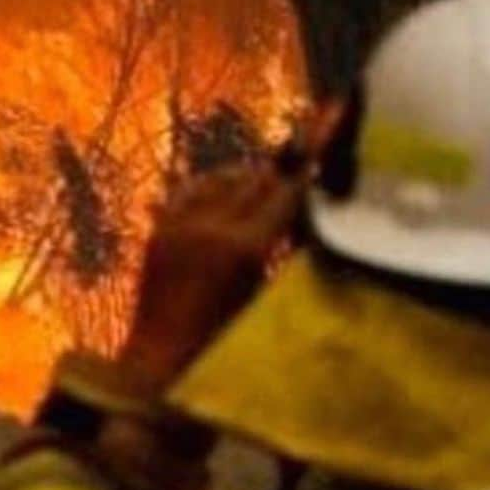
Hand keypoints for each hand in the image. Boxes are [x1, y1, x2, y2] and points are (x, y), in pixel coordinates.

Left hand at [118, 103, 344, 392]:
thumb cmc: (226, 355)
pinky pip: (189, 192)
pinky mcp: (157, 231)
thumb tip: (304, 213)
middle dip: (284, 166)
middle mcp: (206, 225)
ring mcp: (176, 225)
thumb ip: (285, 251)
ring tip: (269, 187)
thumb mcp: (268, 302)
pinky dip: (213, 189)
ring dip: (248, 178)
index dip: (311, 154)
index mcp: (242, 247)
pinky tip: (227, 196)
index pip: (285, 187)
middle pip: (255, 178)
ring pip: (221, 179)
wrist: (159, 375)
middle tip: (310, 150)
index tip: (333, 115)